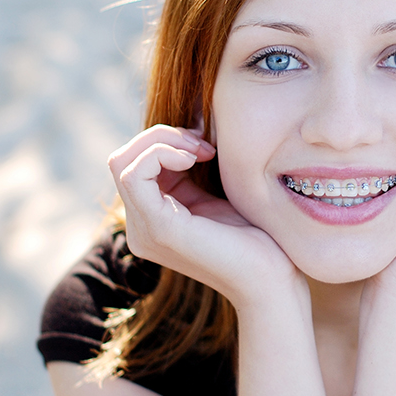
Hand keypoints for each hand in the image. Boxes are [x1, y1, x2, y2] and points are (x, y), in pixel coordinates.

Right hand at [108, 125, 304, 308]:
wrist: (274, 278)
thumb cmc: (257, 237)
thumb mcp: (215, 191)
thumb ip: (193, 165)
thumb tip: (192, 116)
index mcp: (151, 219)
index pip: (132, 163)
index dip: (164, 141)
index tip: (206, 144)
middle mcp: (139, 228)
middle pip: (122, 159)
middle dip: (159, 137)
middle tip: (203, 144)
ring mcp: (144, 231)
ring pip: (124, 161)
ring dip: (163, 142)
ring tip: (202, 151)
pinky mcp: (157, 228)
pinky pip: (135, 174)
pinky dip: (161, 154)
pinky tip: (194, 159)